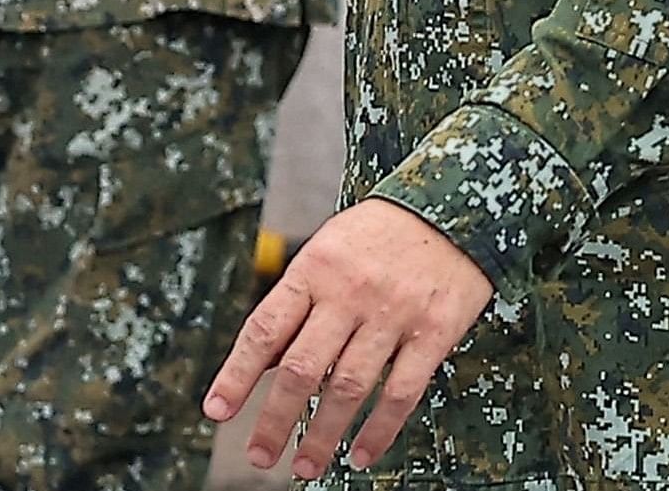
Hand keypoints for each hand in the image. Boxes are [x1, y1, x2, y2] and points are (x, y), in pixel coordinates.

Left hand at [202, 198, 492, 479]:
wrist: (451, 204)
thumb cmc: (377, 235)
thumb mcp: (326, 251)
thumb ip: (298, 305)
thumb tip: (265, 363)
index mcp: (313, 268)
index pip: (264, 329)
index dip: (237, 375)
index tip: (217, 411)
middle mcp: (349, 292)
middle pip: (302, 368)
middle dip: (276, 420)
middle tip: (259, 456)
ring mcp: (392, 314)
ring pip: (348, 387)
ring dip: (323, 435)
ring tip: (305, 467)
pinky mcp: (433, 332)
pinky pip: (401, 392)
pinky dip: (379, 430)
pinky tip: (360, 454)